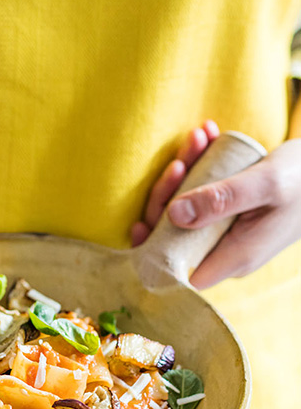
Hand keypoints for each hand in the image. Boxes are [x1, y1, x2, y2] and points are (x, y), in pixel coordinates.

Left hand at [131, 122, 300, 287]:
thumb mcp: (265, 184)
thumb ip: (222, 200)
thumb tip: (173, 216)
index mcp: (235, 258)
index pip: (177, 271)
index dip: (154, 252)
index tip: (144, 220)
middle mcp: (226, 251)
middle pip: (174, 238)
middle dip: (168, 197)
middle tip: (180, 160)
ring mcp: (227, 232)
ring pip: (185, 212)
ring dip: (184, 174)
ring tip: (198, 136)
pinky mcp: (228, 213)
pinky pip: (201, 196)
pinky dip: (199, 168)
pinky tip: (206, 137)